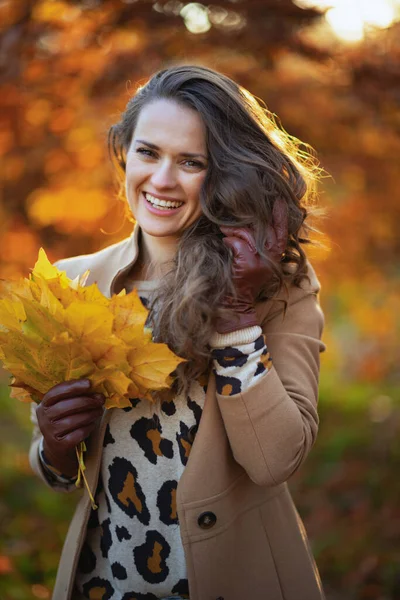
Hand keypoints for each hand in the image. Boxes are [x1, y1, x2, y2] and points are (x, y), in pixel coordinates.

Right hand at [36, 379, 104, 477]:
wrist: (57, 446)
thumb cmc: (65, 419)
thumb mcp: (64, 406)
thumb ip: (76, 396)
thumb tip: (96, 391)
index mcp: (45, 404)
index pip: (56, 392)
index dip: (73, 386)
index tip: (89, 383)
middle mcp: (44, 418)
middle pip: (66, 406)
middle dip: (87, 401)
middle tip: (100, 399)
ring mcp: (50, 433)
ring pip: (73, 420)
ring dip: (90, 414)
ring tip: (99, 411)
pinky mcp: (59, 445)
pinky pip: (78, 434)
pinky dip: (88, 428)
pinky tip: (92, 424)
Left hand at [216, 199, 287, 333]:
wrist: (234, 303)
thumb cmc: (241, 280)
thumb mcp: (252, 260)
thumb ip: (257, 243)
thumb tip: (250, 222)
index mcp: (275, 256)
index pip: (282, 231)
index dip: (280, 215)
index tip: (278, 199)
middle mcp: (271, 259)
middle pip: (263, 228)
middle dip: (246, 219)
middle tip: (233, 212)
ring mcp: (260, 262)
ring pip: (248, 234)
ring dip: (233, 229)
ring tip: (223, 228)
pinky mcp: (247, 265)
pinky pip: (237, 243)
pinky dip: (229, 241)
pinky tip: (224, 242)